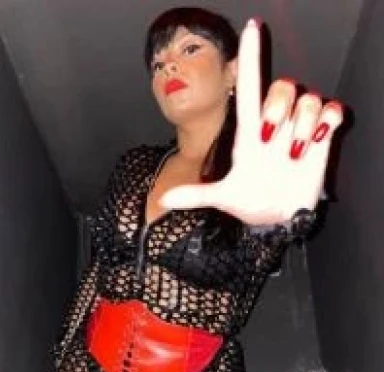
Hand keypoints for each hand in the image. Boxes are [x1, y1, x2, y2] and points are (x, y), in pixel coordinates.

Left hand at [160, 18, 343, 225]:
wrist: (280, 219)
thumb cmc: (253, 201)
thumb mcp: (225, 198)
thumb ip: (197, 195)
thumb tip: (164, 200)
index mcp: (251, 131)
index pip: (250, 85)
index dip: (251, 56)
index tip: (251, 29)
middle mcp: (275, 123)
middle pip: (281, 87)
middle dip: (277, 107)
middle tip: (271, 139)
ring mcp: (299, 128)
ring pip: (307, 98)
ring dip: (303, 124)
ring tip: (295, 155)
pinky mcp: (321, 136)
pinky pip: (330, 110)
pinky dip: (327, 119)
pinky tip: (320, 137)